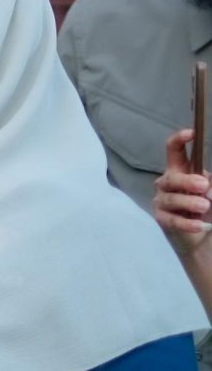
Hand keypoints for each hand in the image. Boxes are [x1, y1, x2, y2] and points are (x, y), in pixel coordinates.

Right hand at [154, 131, 208, 254]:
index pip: (174, 151)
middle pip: (172, 177)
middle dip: (186, 181)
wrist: (202, 237)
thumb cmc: (208, 208)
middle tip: (204, 186)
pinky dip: (186, 222)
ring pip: (171, 199)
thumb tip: (209, 189)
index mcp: (181, 171)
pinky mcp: (162, 219)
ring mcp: (162, 201)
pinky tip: (199, 224)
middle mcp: (168, 183)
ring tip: (205, 206)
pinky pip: (171, 220)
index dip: (179, 140)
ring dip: (188, 202)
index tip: (191, 133)